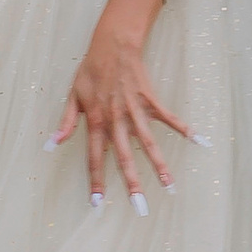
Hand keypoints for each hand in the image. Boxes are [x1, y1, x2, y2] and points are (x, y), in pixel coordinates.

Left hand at [54, 5, 186, 208]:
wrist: (112, 44)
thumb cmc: (91, 70)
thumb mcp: (72, 96)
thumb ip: (66, 123)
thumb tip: (52, 145)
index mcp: (96, 121)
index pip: (94, 157)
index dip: (96, 180)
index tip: (99, 203)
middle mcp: (116, 120)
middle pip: (125, 157)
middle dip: (132, 183)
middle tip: (140, 207)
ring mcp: (135, 110)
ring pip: (148, 142)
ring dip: (160, 165)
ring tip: (170, 186)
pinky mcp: (150, 100)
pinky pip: (169, 118)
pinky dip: (184, 129)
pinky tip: (200, 141)